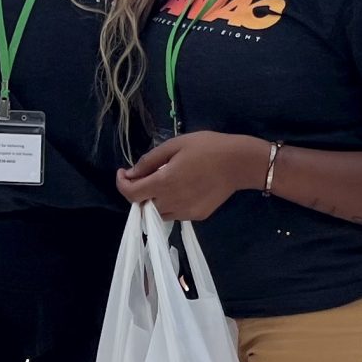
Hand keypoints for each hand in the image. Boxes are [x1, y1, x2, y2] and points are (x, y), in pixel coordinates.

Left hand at [117, 132, 268, 222]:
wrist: (239, 162)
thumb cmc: (207, 147)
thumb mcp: (175, 145)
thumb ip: (149, 160)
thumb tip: (131, 173)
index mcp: (164, 183)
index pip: (131, 194)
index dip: (122, 184)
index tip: (124, 172)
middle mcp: (171, 202)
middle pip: (143, 205)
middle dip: (139, 191)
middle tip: (146, 175)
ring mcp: (185, 212)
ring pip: (158, 213)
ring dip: (154, 201)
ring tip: (165, 183)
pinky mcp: (197, 216)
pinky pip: (175, 214)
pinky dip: (170, 204)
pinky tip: (182, 189)